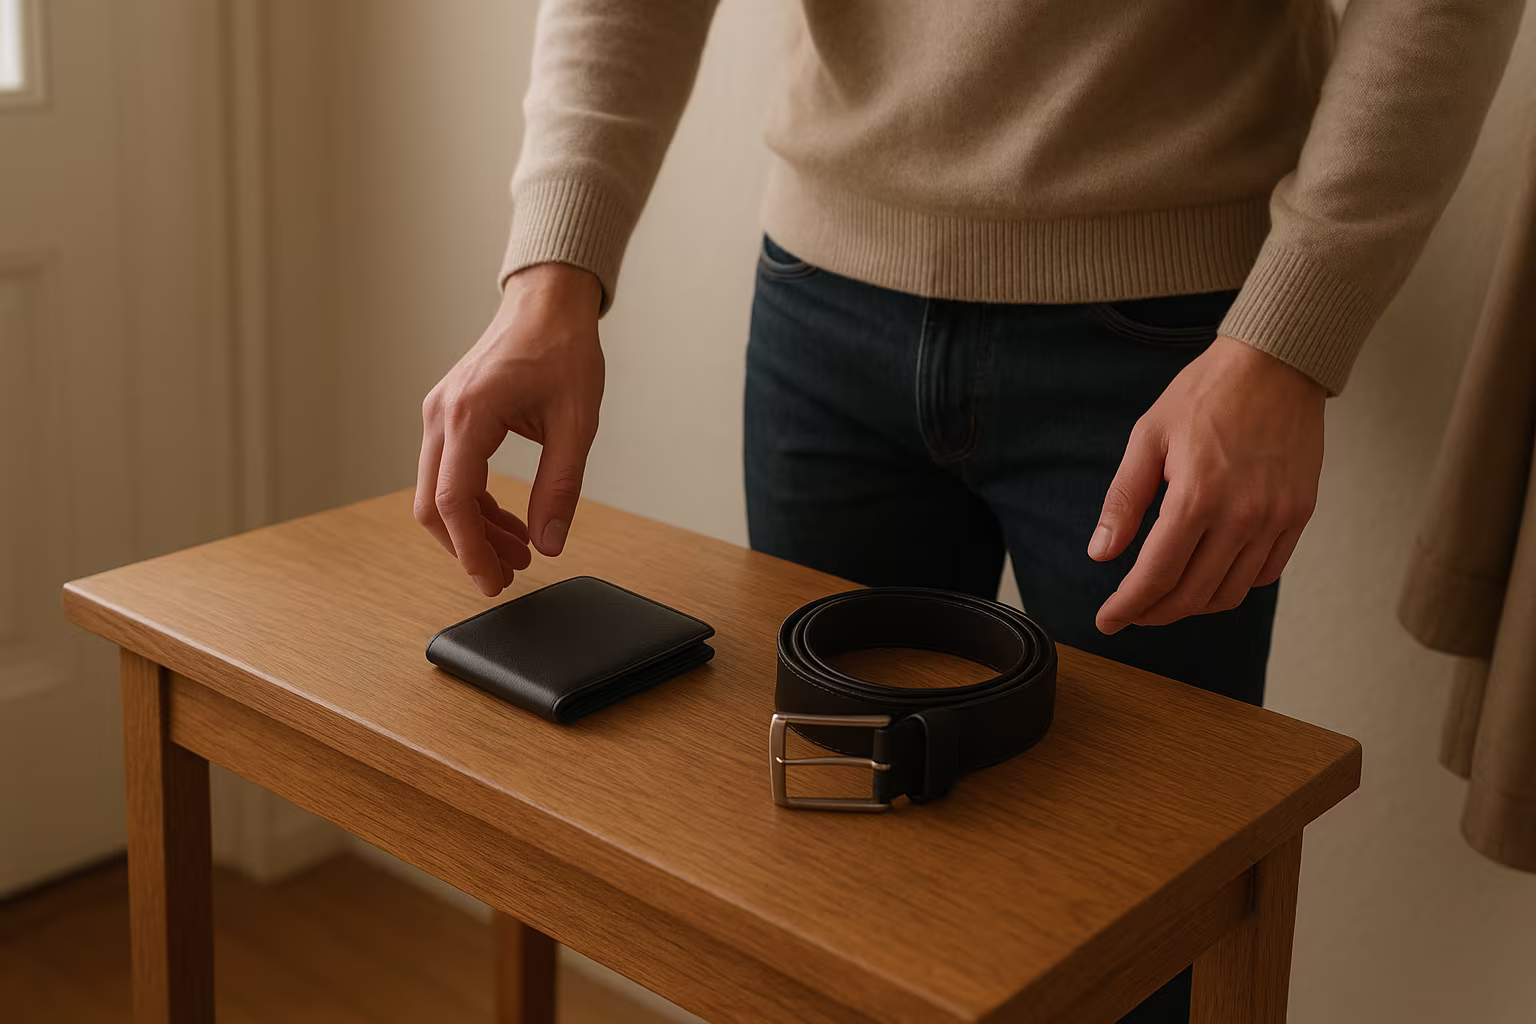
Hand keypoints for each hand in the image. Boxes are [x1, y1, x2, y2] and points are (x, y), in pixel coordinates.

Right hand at [416, 263, 603, 596]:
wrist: (547, 304)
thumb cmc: (562, 349)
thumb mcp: (576, 424)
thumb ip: (561, 487)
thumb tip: (549, 543)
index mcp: (469, 414)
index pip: (454, 501)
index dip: (472, 551)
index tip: (494, 581)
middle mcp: (442, 414)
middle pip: (434, 505)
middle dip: (468, 548)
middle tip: (507, 577)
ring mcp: (439, 414)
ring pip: (438, 492)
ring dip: (472, 529)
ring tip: (517, 554)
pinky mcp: (449, 416)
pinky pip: (449, 473)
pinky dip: (473, 504)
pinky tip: (507, 523)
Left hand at [1089, 336, 1324, 633]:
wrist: (1276, 363)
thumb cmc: (1206, 393)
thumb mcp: (1147, 438)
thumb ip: (1124, 500)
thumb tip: (1102, 553)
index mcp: (1196, 497)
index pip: (1156, 575)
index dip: (1127, 606)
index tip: (1107, 620)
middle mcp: (1241, 516)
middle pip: (1192, 594)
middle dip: (1154, 612)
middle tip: (1131, 612)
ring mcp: (1276, 518)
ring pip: (1231, 592)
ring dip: (1193, 605)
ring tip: (1166, 598)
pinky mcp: (1299, 514)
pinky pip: (1266, 573)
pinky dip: (1234, 585)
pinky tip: (1211, 575)